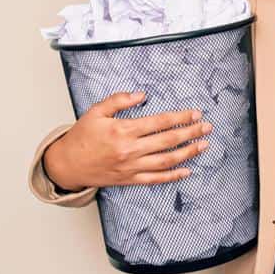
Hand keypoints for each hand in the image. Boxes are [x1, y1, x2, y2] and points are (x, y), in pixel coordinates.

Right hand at [45, 91, 214, 187]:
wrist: (67, 164)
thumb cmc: (81, 137)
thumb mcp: (96, 111)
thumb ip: (119, 100)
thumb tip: (141, 94)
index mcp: (123, 130)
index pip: (159, 122)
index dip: (180, 117)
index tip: (195, 113)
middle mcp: (130, 150)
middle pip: (168, 141)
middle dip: (191, 133)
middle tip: (206, 127)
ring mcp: (131, 167)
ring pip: (166, 161)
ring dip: (188, 153)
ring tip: (203, 145)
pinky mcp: (130, 179)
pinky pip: (156, 179)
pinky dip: (173, 176)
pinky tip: (187, 170)